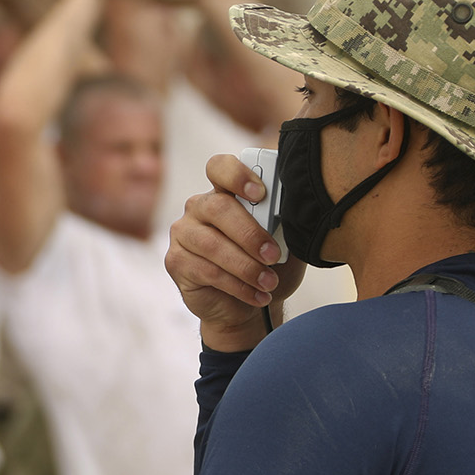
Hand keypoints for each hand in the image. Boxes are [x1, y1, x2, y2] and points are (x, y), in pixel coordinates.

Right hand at [164, 153, 306, 350]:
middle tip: (273, 255)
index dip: (237, 175)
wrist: (251, 306)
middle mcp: (199, 207)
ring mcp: (183, 233)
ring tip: (269, 283)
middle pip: (217, 207)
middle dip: (250, 233)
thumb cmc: (267, 267)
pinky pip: (206, 271)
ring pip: (212, 244)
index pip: (219, 167)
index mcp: (225, 192)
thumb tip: (298, 211)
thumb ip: (286, 222)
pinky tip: (256, 296)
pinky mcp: (176, 262)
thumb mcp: (284, 242)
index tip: (260, 194)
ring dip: (246, 267)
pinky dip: (237, 286)